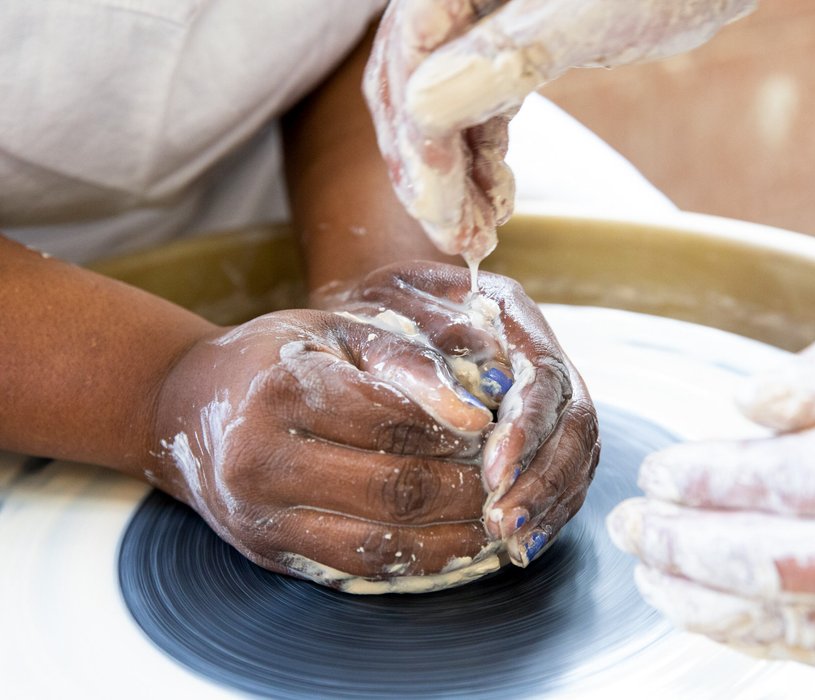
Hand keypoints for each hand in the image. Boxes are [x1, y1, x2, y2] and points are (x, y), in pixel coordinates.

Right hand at [151, 309, 503, 591]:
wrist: (187, 407)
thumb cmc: (274, 358)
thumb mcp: (338, 333)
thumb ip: (410, 363)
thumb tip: (481, 412)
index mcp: (283, 390)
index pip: (397, 423)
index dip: (459, 433)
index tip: (501, 431)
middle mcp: (262, 460)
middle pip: (396, 489)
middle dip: (468, 490)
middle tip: (509, 480)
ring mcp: (261, 516)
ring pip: (382, 544)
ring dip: (452, 540)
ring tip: (493, 520)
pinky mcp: (269, 552)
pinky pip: (358, 569)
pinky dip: (416, 564)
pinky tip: (453, 546)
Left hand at [313, 261, 600, 566]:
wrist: (383, 304)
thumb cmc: (383, 303)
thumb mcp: (395, 301)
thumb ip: (435, 332)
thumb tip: (487, 377)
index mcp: (513, 312)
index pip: (545, 377)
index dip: (528, 430)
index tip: (493, 474)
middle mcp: (538, 350)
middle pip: (575, 422)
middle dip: (543, 479)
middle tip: (502, 522)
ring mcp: (544, 389)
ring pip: (577, 453)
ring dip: (549, 502)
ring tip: (510, 540)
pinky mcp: (538, 424)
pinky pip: (564, 472)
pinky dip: (547, 509)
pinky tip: (520, 540)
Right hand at [364, 0, 754, 261]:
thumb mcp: (598, 11)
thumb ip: (510, 53)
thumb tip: (425, 109)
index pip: (411, 65)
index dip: (422, 149)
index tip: (445, 216)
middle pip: (410, 90)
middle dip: (431, 173)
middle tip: (458, 241)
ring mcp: (483, 16)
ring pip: (439, 106)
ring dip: (453, 176)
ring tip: (477, 235)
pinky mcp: (513, 40)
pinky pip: (474, 105)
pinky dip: (479, 157)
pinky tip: (494, 196)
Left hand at [607, 312, 814, 683]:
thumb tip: (754, 403)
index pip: (794, 481)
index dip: (714, 479)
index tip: (660, 472)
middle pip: (779, 561)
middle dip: (689, 546)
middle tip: (630, 527)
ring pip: (801, 623)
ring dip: (711, 602)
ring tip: (652, 578)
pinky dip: (768, 637)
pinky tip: (721, 618)